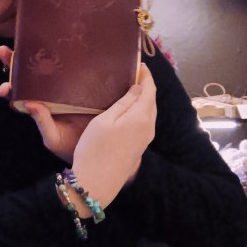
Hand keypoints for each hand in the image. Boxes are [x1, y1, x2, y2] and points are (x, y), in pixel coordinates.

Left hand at [0, 45, 92, 161]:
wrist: (99, 145)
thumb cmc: (72, 146)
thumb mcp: (54, 139)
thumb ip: (42, 123)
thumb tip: (29, 103)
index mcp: (38, 107)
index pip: (19, 95)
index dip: (9, 88)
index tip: (3, 88)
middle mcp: (48, 94)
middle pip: (27, 75)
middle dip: (13, 62)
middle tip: (2, 51)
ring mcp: (64, 86)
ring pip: (46, 67)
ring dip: (35, 54)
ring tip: (25, 43)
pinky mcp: (81, 82)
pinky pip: (70, 68)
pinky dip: (63, 56)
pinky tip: (57, 46)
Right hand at [70, 62, 156, 208]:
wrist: (96, 183)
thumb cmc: (95, 149)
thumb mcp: (104, 120)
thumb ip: (123, 102)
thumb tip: (138, 88)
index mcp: (141, 116)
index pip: (149, 89)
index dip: (146, 75)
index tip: (138, 63)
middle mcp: (148, 127)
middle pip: (151, 101)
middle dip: (145, 85)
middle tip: (132, 73)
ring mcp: (145, 139)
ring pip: (149, 112)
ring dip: (143, 99)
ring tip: (130, 87)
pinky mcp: (139, 147)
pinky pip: (145, 122)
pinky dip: (140, 111)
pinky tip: (128, 110)